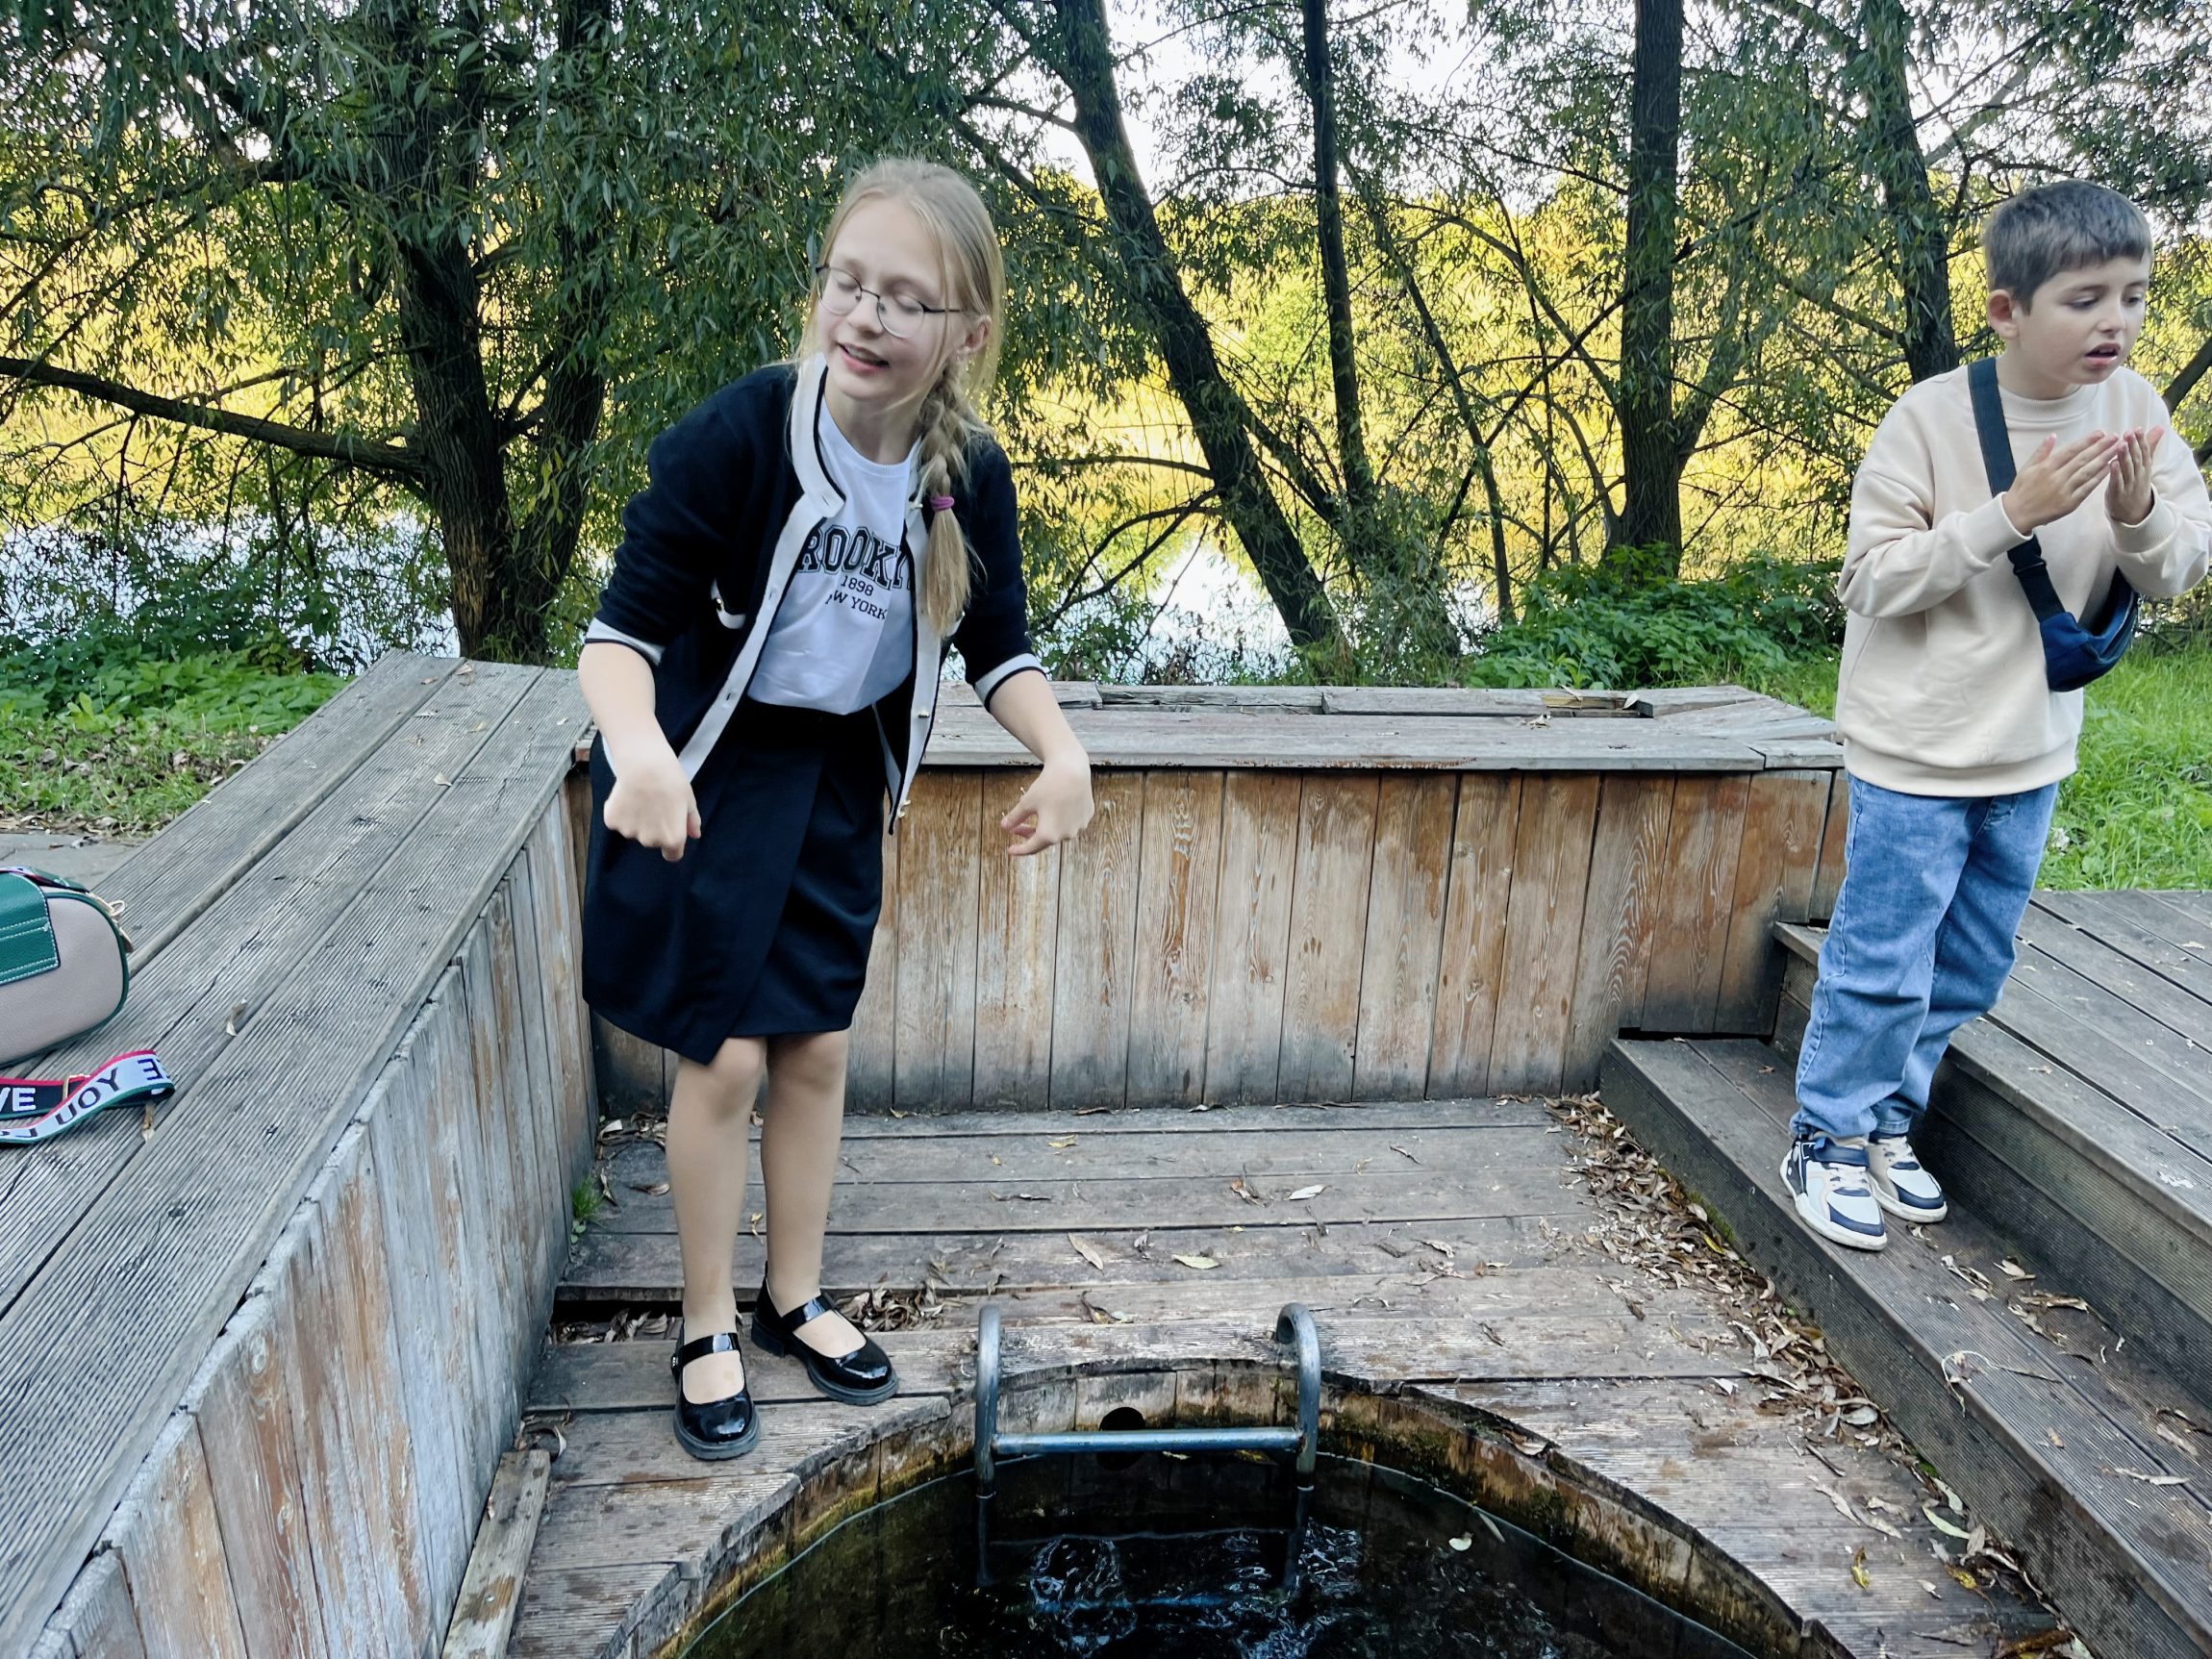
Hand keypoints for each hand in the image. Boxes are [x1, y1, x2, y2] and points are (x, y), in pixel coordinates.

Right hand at [604, 747, 700, 861]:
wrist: (643, 764)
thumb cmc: (670, 780)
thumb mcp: (689, 800)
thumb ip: (691, 821)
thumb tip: (694, 835)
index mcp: (672, 839)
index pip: (672, 855)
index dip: (672, 844)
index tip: (669, 829)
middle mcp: (650, 841)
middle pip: (652, 841)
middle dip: (654, 828)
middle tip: (655, 804)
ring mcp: (629, 832)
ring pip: (634, 830)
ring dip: (636, 820)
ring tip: (640, 797)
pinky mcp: (612, 822)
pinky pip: (617, 821)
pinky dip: (620, 812)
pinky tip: (626, 795)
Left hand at [1001, 754, 1093, 856]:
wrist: (1072, 768)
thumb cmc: (1048, 785)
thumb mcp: (1027, 802)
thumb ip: (1015, 817)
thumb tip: (1004, 826)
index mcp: (1049, 834)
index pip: (1031, 848)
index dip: (1019, 850)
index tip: (1010, 850)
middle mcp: (1066, 835)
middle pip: (1045, 840)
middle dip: (1030, 835)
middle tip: (1017, 828)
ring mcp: (1079, 826)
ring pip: (1059, 831)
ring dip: (1046, 826)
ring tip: (1037, 814)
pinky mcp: (1087, 815)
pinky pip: (1071, 821)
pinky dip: (1061, 818)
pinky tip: (1055, 807)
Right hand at [2001, 430, 2123, 534]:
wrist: (2016, 514)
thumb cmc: (2022, 490)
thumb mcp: (2027, 467)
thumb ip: (2041, 452)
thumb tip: (2053, 436)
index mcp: (2046, 467)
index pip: (2071, 450)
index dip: (2087, 441)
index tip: (2101, 432)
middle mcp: (2057, 477)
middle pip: (2083, 459)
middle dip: (2101, 447)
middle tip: (2115, 437)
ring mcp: (2064, 491)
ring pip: (2088, 472)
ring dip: (2104, 460)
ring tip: (2117, 450)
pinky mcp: (2069, 503)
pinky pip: (2087, 488)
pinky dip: (2099, 478)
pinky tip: (2109, 468)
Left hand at [2106, 426, 2164, 525]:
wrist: (2134, 513)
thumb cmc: (2137, 484)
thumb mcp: (2145, 466)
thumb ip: (2149, 446)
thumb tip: (2160, 427)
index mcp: (2145, 468)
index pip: (2145, 453)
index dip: (2142, 441)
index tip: (2137, 429)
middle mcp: (2139, 476)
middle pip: (2137, 459)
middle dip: (2133, 446)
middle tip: (2129, 433)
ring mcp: (2129, 485)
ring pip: (2128, 470)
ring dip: (2124, 457)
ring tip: (2121, 444)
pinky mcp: (2117, 494)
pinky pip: (2117, 483)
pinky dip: (2115, 473)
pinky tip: (2112, 463)